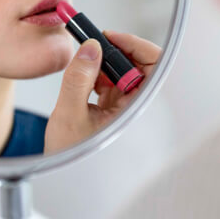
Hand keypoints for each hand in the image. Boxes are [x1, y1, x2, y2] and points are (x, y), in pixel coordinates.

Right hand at [44, 31, 160, 153]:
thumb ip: (78, 78)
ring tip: (86, 72)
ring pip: (127, 75)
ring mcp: (128, 110)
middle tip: (95, 48)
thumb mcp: (69, 115)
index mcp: (138, 113)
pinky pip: (115, 85)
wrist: (65, 180)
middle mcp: (138, 110)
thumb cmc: (73, 159)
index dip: (136, 47)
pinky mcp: (116, 112)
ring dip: (107, 67)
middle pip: (142, 68)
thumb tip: (91, 48)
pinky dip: (100, 78)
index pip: (154, 68)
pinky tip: (85, 84)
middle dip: (118, 55)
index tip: (110, 38)